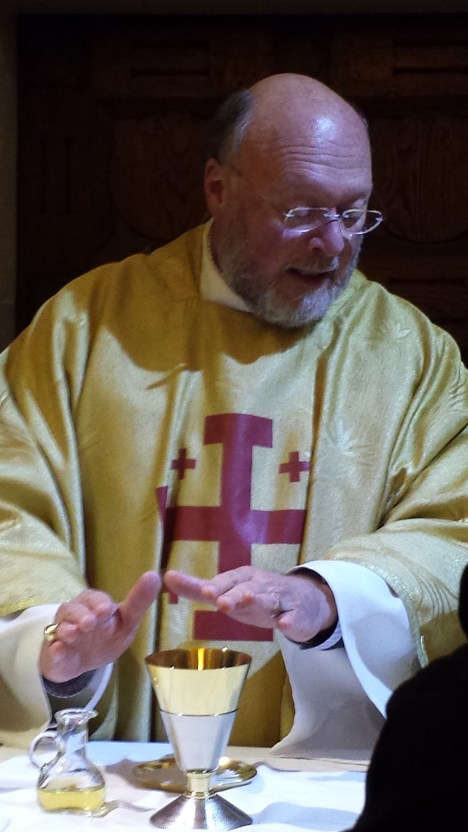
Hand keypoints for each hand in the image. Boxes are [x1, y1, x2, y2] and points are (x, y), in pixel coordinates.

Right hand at [40, 571, 160, 682]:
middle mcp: (76, 613)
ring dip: (68, 627)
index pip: (96, 599)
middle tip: (91, 623)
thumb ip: (138, 603)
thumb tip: (155, 575)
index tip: (107, 610)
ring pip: (62, 624)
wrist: (80, 662)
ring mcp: (63, 630)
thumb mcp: (126, 623)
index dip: (100, 603)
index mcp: (94, 604)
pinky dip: (56, 647)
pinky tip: (59, 648)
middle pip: (76, 608)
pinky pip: (52, 647)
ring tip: (74, 632)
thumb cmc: (106, 637)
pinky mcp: (53, 649)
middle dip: (83, 615)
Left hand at [164, 566, 336, 642]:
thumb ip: (197, 588)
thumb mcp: (227, 591)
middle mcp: (261, 585)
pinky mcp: (296, 616)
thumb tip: (166, 577)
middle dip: (234, 595)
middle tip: (221, 602)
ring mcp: (280, 600)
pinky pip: (293, 619)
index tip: (205, 593)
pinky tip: (284, 626)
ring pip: (269, 600)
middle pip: (246, 590)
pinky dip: (290, 621)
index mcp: (243, 578)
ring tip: (249, 600)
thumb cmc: (256, 596)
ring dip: (259, 600)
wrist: (303, 601)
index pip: (228, 581)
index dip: (217, 587)